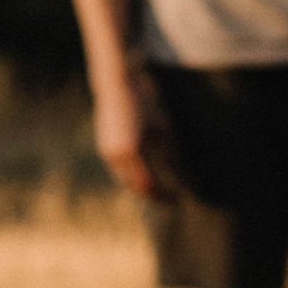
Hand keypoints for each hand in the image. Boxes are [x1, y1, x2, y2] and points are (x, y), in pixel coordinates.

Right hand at [92, 66, 179, 201]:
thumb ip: (171, 155)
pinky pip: (119, 171)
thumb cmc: (144, 105)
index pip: (149, 184)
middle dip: (153, 195)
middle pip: (136, 186)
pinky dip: (132, 177)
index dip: (163, 195)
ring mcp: (107, 154)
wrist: (116, 86)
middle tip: (170, 200)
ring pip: (125, 180)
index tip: (177, 200)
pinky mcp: (104, 149)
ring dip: (142, 188)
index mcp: (133, 152)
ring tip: (159, 191)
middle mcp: (116, 157)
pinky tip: (145, 176)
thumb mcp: (162, 129)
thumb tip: (182, 177)